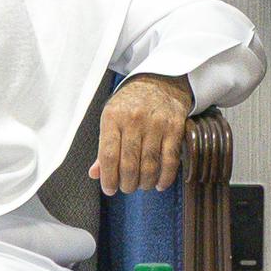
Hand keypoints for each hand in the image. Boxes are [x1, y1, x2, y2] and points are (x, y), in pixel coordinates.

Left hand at [93, 74, 194, 194]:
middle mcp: (134, 120)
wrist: (160, 82)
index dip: (108, 177)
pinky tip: (159, 184)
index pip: (108, 155)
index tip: (109, 189)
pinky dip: (165, 177)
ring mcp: (156, 124)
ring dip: (145, 183)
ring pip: (150, 165)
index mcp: (113, 117)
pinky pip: (170, 160)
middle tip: (126, 188)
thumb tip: (95, 174)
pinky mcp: (175, 128)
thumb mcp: (111, 118)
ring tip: (141, 185)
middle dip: (127, 184)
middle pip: (129, 164)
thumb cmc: (130, 103)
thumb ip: (104, 147)